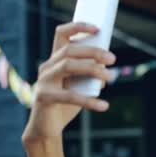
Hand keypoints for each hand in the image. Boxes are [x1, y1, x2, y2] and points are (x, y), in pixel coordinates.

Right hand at [22, 22, 116, 141]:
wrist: (46, 129)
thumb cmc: (64, 106)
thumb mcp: (80, 88)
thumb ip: (91, 78)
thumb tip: (107, 72)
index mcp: (55, 61)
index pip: (62, 34)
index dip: (78, 27)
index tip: (97, 29)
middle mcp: (47, 67)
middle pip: (69, 50)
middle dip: (93, 51)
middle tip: (112, 58)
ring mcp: (43, 81)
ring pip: (68, 66)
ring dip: (92, 69)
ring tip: (111, 76)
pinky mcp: (44, 97)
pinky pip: (70, 96)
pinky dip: (90, 101)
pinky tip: (104, 105)